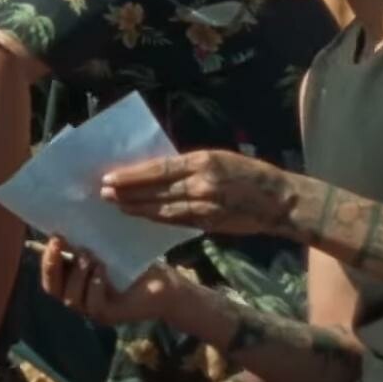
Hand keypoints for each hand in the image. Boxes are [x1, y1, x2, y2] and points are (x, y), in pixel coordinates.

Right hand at [38, 237, 188, 326]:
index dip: (46, 259)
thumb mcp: (106, 249)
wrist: (165, 284)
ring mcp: (93, 310)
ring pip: (72, 298)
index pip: (49, 277)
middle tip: (60, 242)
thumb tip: (65, 219)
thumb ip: (84, 243)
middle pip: (53, 289)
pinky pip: (94, 305)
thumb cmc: (135, 264)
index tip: (54, 236)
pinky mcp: (109, 315)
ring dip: (78, 275)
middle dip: (52, 265)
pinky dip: (95, 286)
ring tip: (89, 256)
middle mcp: (79, 298)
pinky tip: (102, 270)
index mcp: (74, 282)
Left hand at [99, 150, 296, 236]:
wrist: (279, 200)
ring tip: (116, 206)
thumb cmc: (250, 174)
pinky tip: (141, 216)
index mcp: (203, 161)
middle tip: (103, 194)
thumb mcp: (219, 159)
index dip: (132, 175)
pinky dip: (156, 218)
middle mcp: (201, 183)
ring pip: (162, 209)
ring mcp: (205, 205)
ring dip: (137, 208)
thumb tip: (158, 169)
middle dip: (127, 193)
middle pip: (155, 190)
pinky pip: (176, 221)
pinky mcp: (209, 222)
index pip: (158, 168)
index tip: (110, 177)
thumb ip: (190, 165)